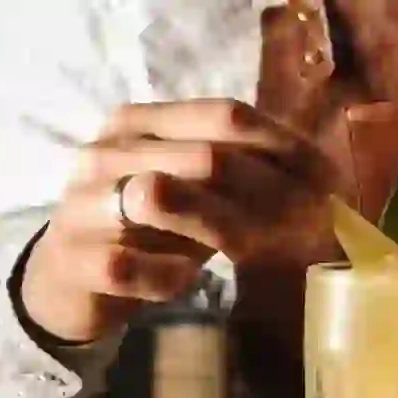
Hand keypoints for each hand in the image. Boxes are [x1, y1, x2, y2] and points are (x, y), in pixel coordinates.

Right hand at [22, 98, 334, 342]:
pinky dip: (168, 277)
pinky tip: (182, 281)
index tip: (328, 183)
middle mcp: (107, 151)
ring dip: (219, 231)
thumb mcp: (196, 195)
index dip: (284, 147)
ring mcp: (82, 202)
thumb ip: (241, 178)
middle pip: (205, 157)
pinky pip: (131, 265)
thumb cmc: (147, 231)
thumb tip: (322, 179)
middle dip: (267, 196)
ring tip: (244, 254)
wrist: (68, 279)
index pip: (225, 116)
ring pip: (160, 199)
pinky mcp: (73, 258)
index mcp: (140, 123)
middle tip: (306, 229)